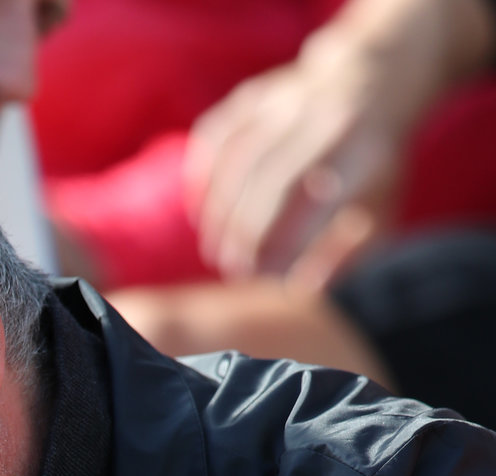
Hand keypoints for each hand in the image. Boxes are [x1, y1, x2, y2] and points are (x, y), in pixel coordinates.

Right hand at [184, 37, 401, 286]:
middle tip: (231, 269)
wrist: (376, 78)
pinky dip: (202, 174)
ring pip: (237, 158)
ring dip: (218, 211)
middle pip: (269, 179)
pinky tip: (202, 210)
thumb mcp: (381, 209)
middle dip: (244, 231)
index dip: (279, 242)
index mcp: (363, 148)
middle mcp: (323, 116)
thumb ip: (345, 255)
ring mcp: (285, 98)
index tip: (262, 277)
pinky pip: (215, 135)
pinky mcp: (254, 93)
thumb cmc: (375, 164)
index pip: (311, 200)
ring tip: (215, 250)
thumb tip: (297, 289)